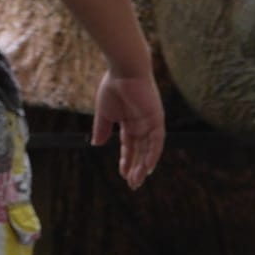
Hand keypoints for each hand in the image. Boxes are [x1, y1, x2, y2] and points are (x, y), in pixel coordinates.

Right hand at [94, 67, 165, 188]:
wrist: (123, 70)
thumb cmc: (113, 87)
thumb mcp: (104, 113)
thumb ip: (102, 129)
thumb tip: (96, 145)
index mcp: (130, 122)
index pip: (129, 146)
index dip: (126, 160)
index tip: (122, 175)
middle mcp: (142, 124)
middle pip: (141, 151)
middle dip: (136, 168)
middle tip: (133, 185)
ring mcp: (150, 122)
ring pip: (149, 149)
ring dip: (144, 165)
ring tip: (137, 180)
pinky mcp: (157, 118)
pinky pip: (157, 140)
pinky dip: (153, 154)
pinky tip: (148, 167)